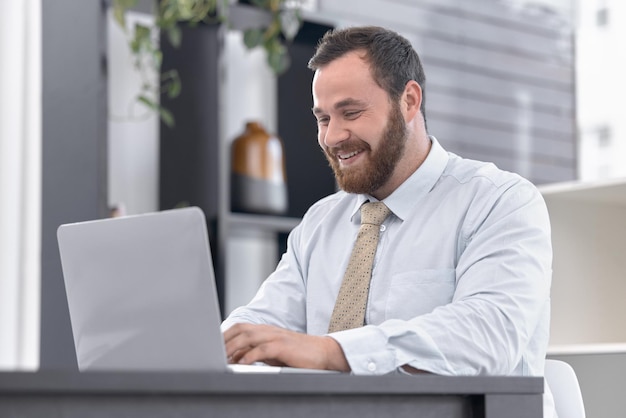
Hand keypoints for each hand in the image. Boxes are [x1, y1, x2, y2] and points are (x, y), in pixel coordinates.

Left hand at [223, 323, 349, 371]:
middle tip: (213, 353)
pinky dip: (250, 355)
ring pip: (248, 337)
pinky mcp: (284, 346)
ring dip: (233, 347)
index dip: (225, 335)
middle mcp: (269, 330)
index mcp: (265, 330)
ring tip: (223, 358)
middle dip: (225, 340)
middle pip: (241, 330)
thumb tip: (237, 357)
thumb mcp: (273, 353)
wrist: (323, 353)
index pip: (240, 328)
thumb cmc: (298, 355)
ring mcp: (276, 336)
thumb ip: (256, 352)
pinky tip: (243, 363)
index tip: (212, 346)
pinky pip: (262, 349)